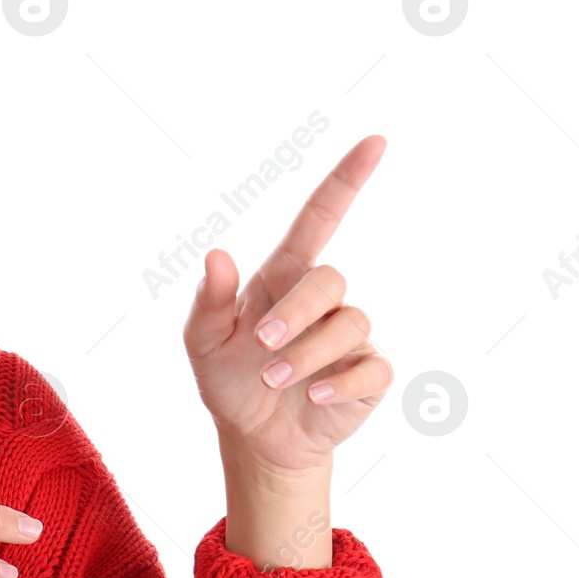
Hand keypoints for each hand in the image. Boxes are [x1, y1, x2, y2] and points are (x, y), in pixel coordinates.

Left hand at [182, 134, 392, 477]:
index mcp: (283, 276)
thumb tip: (217, 255)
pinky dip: (341, 382)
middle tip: (261, 346)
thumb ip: (209, 300)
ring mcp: (349, 336)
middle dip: (295, 311)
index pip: (320, 217)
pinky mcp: (368, 374)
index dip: (347, 179)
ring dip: (307, 352)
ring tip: (275, 378)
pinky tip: (315, 396)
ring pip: (349, 323)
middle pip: (329, 279)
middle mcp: (322, 300)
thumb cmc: (228, 376)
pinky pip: (372, 367)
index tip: (376, 142)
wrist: (253, 435)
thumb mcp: (203, 340)